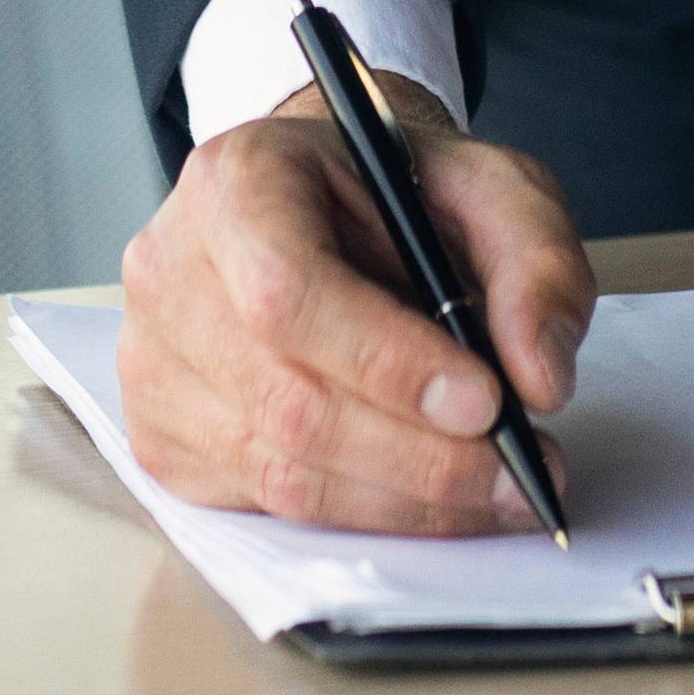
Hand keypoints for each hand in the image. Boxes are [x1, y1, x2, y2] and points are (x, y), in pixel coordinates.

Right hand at [111, 87, 592, 533]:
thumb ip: (535, 263)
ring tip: (500, 490)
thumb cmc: (400, 194)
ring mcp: (155, 363)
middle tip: (522, 470)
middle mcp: (173, 271)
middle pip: (289, 400)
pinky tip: (431, 495)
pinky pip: (269, 505)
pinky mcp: (165, 437)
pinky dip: (368, 514)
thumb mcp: (492, 187)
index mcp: (236, 180)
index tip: (485, 401)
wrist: (330, 206)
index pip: (287, 291)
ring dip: (408, 500)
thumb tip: (539, 376)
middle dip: (423, 456)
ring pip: (283, 470)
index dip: (385, 361)